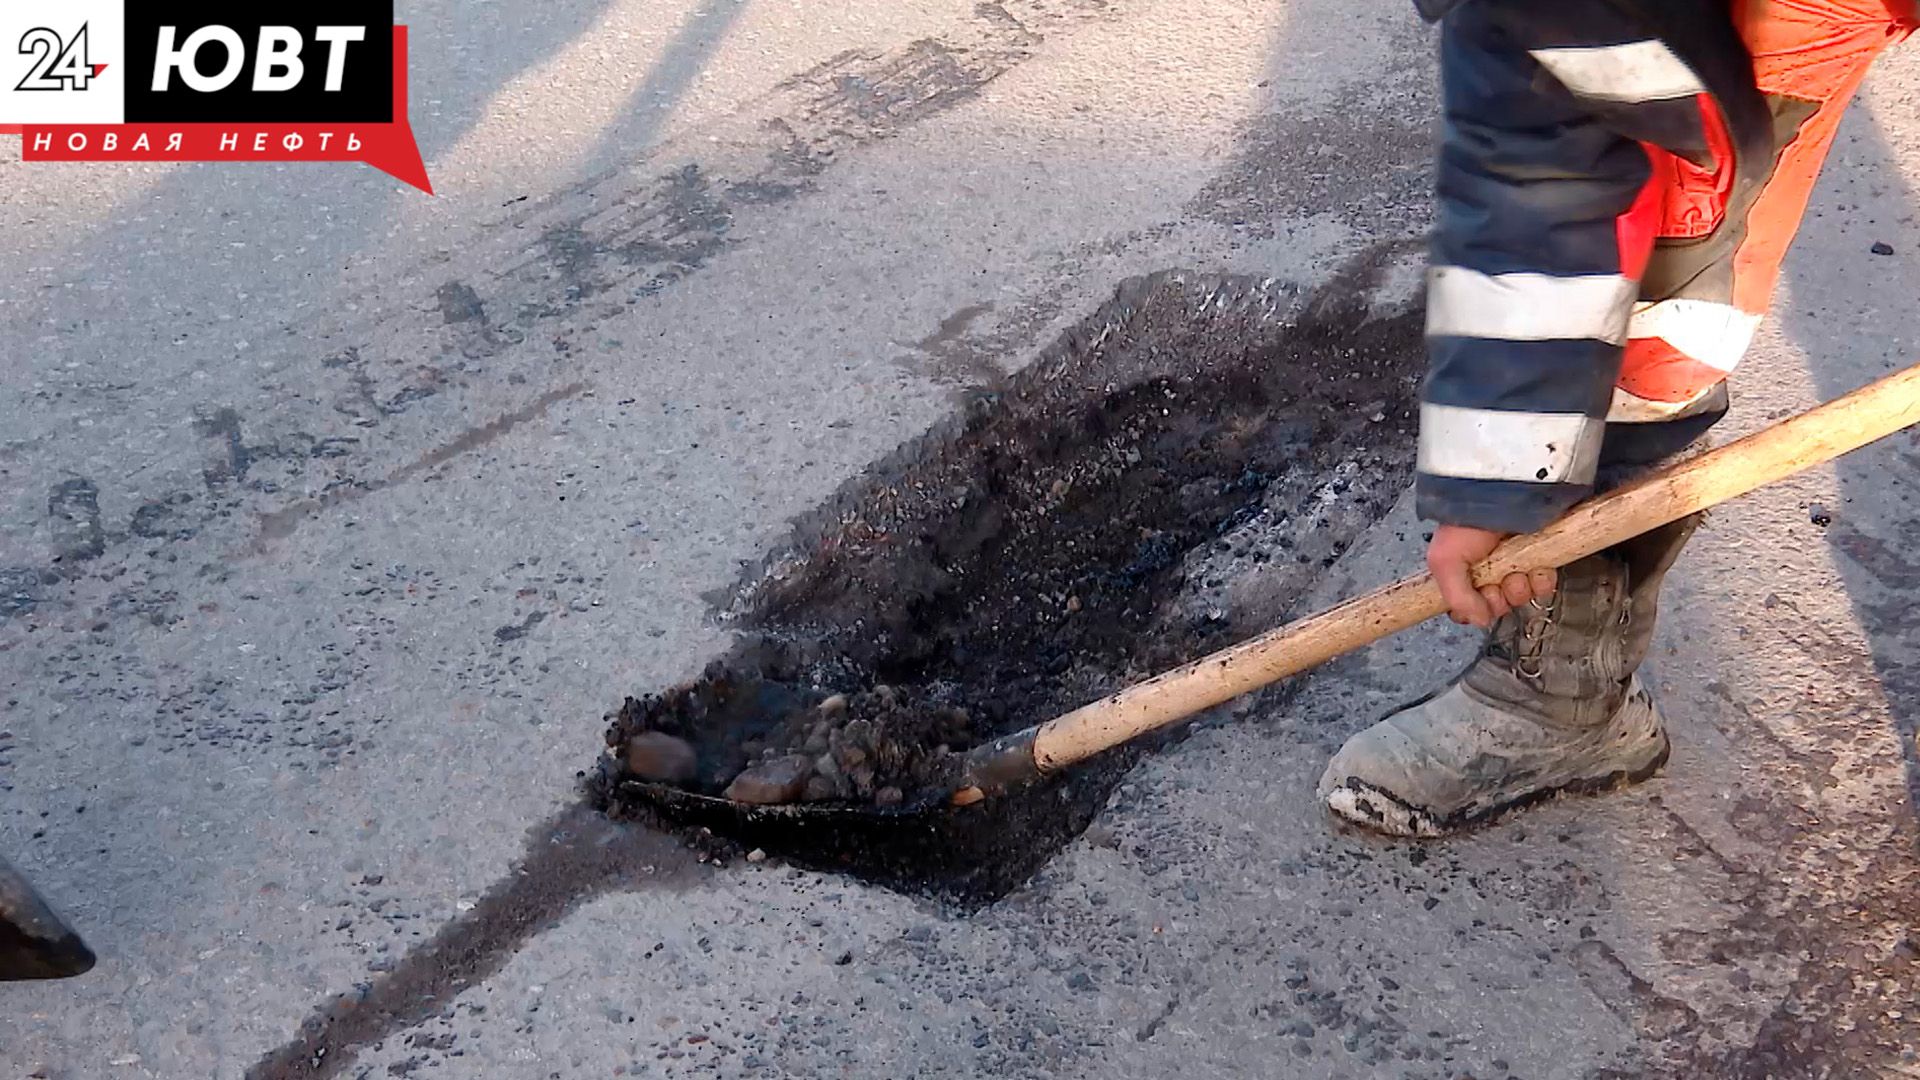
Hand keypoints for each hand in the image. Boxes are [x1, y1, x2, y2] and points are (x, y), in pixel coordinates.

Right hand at [1427, 524, 1557, 628]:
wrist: (1502, 499)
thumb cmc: (1466, 522)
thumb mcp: (1444, 561)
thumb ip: (1457, 599)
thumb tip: (1479, 620)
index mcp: (1462, 571)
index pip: (1468, 607)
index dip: (1475, 609)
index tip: (1479, 597)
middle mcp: (1489, 570)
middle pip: (1498, 605)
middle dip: (1500, 597)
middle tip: (1497, 580)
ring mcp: (1517, 563)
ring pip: (1522, 596)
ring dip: (1521, 587)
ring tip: (1516, 568)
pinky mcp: (1541, 557)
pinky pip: (1545, 584)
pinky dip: (1542, 580)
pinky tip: (1535, 566)